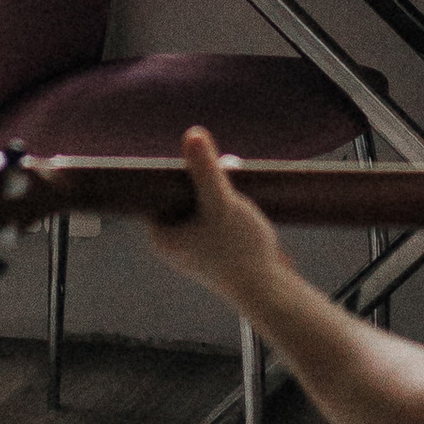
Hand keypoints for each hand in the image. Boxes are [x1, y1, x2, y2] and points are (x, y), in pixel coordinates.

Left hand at [146, 126, 285, 320]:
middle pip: (178, 193)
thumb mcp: (222, 202)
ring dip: (214, 186)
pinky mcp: (213, 248)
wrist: (269, 291)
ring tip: (233, 173)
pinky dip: (224, 202)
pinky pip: (211, 214)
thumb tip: (191, 133)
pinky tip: (242, 195)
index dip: (171, 170)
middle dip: (200, 175)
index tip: (190, 155)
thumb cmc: (240, 251)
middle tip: (222, 165)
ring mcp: (193, 245)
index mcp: (161, 235)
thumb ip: (205, 170)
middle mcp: (173, 242)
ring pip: (197, 202)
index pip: (154, 191)